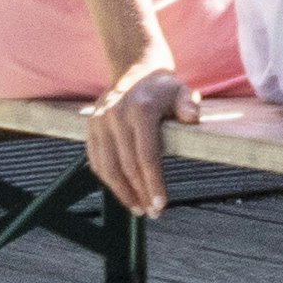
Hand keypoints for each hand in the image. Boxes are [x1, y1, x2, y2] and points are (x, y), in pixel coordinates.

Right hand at [82, 57, 187, 215]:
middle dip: (140, 193)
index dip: (153, 182)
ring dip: (122, 192)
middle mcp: (115, 115)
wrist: (135, 69)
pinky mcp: (90, 127)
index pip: (146, 155)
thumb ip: (188, 105)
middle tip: (152, 213)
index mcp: (140, 109)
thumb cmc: (163, 87)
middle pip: (126, 165)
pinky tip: (122, 192)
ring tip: (138, 208)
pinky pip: (96, 160)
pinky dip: (107, 180)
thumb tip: (192, 118)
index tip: (160, 204)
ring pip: (107, 167)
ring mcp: (99, 121)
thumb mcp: (181, 91)